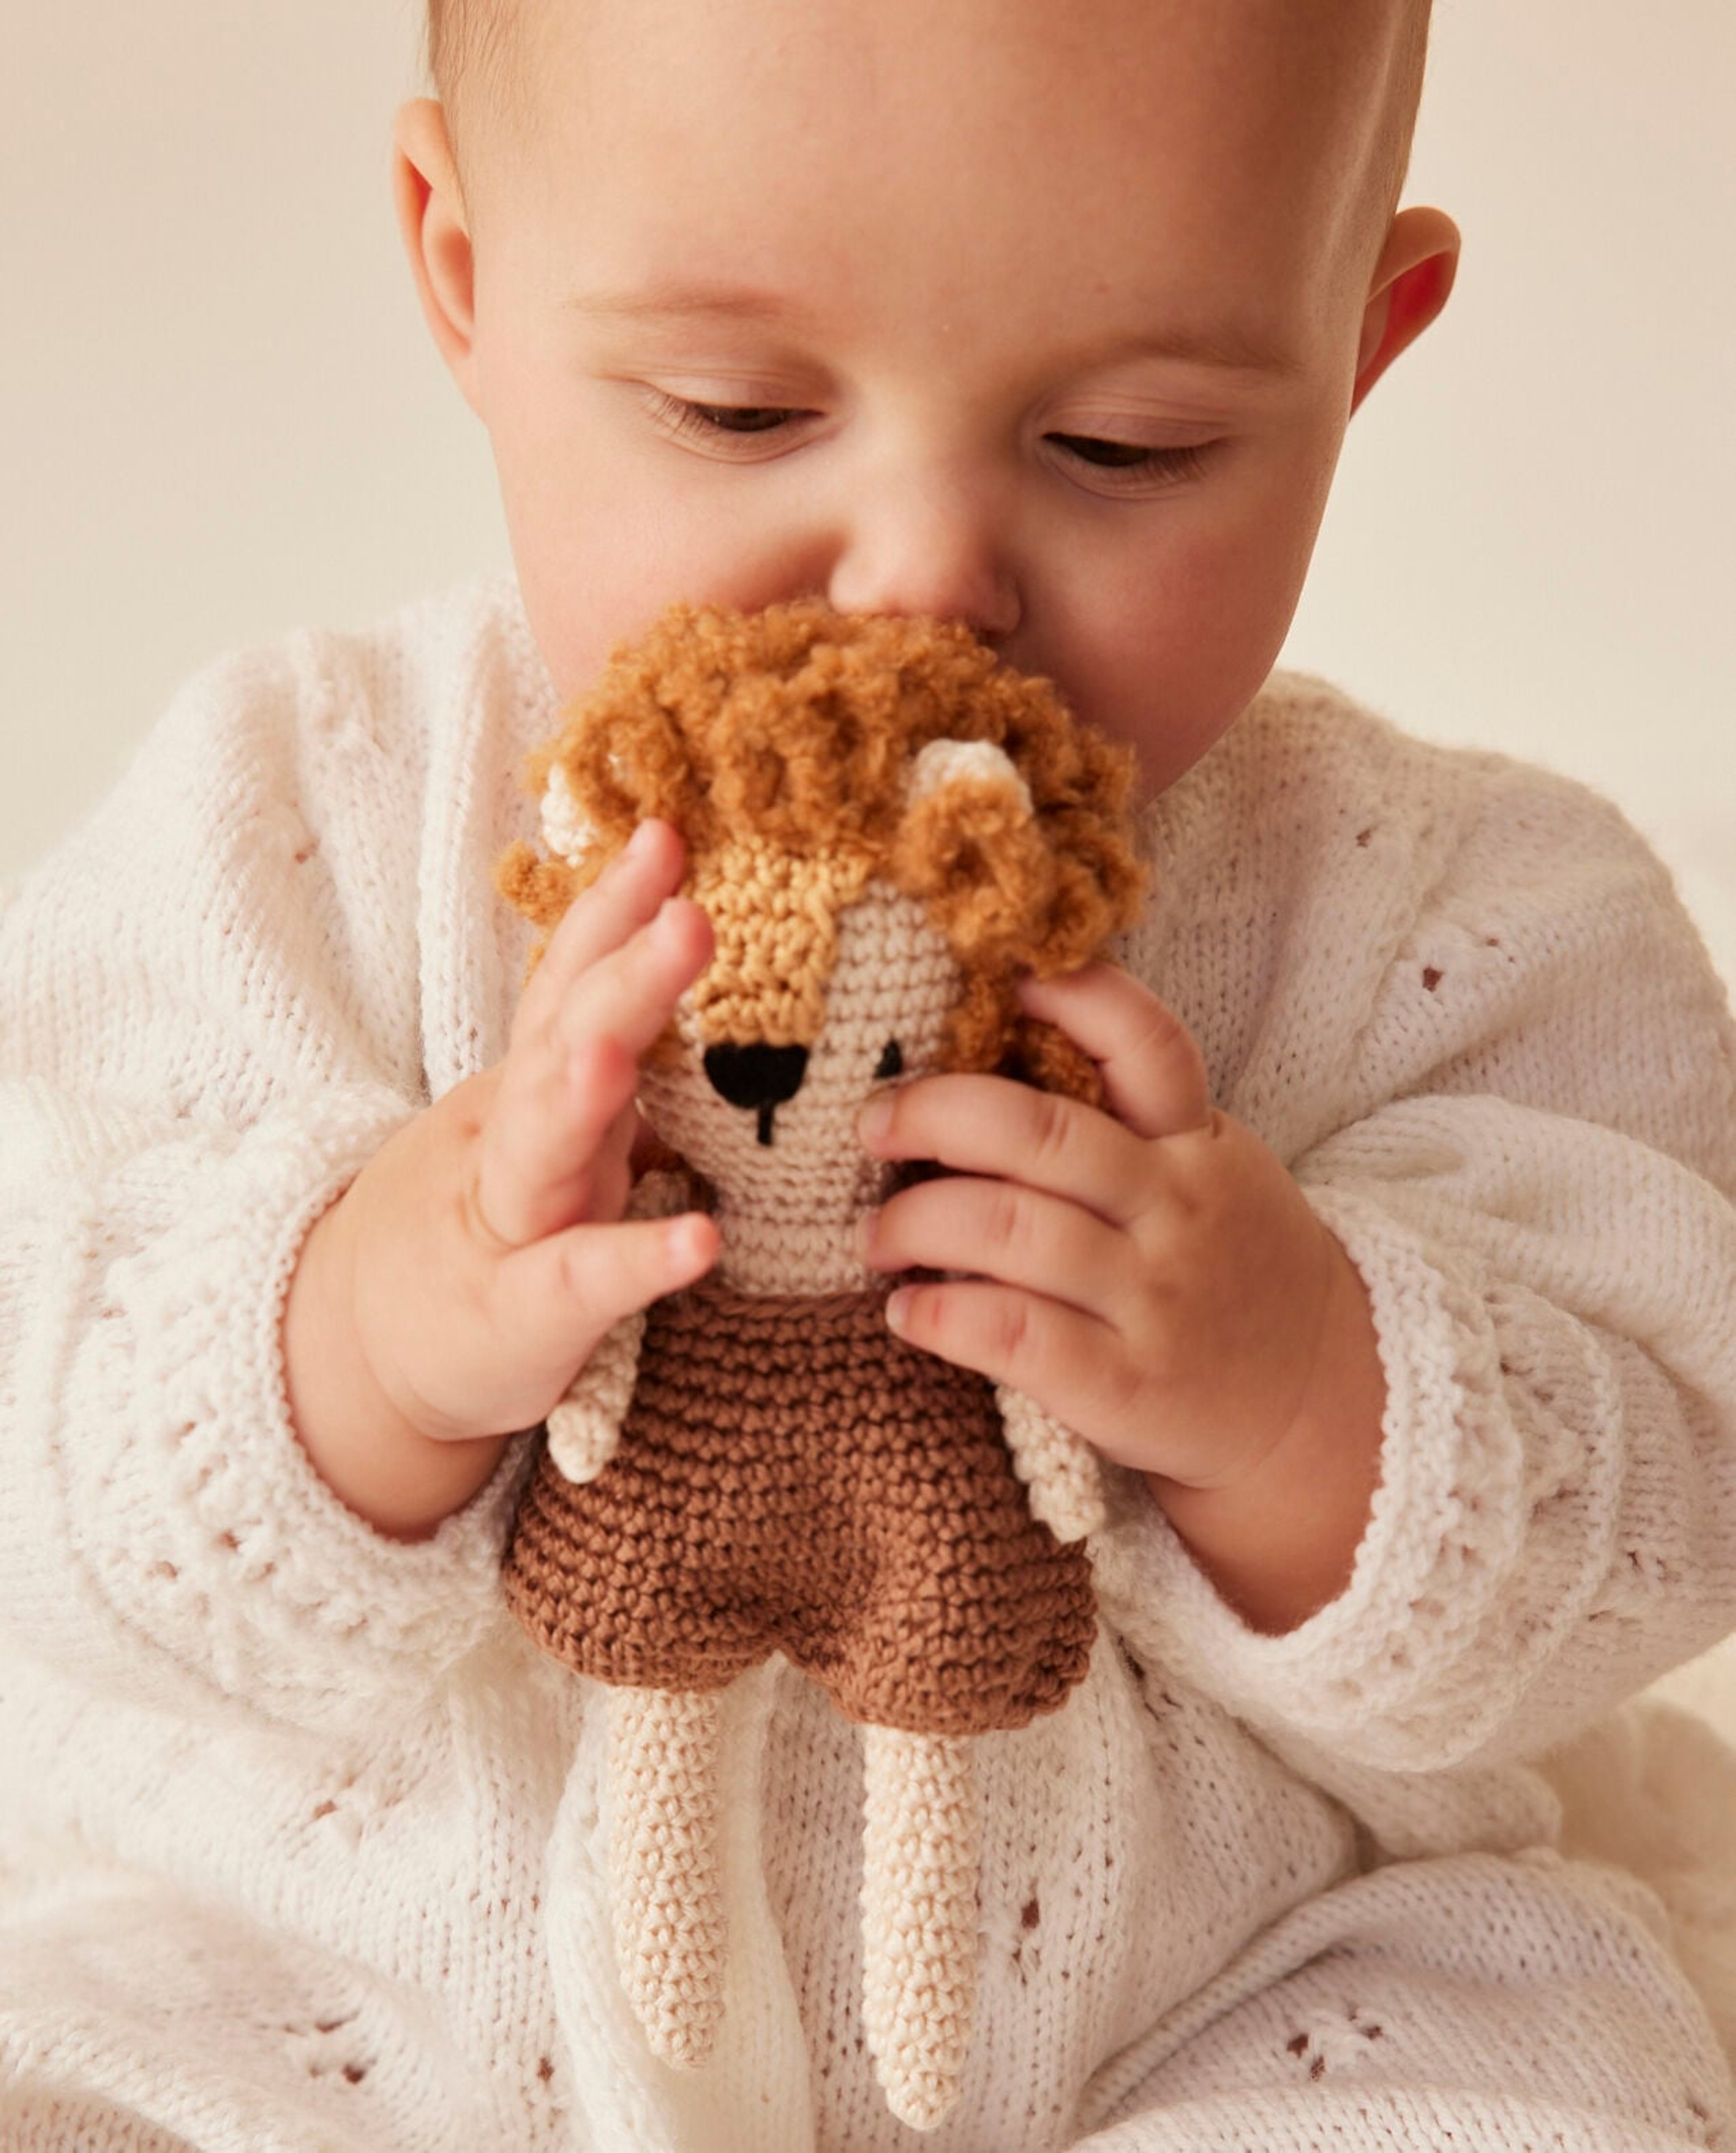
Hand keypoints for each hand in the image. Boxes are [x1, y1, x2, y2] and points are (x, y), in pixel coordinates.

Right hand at [283, 820, 718, 1535]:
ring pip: (546, 1148)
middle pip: (564, 1043)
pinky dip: (640, 1261)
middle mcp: (521, 1138)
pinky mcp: (521, 1315)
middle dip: (623, 978)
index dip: (613, 910)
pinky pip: (582, 1282)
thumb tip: (671, 958)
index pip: (570, 982)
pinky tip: (701, 1239)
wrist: (366, 1354)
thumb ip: (591, 1049)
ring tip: (621, 1052)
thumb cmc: (487, 1226)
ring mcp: (513, 1224)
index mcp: (534, 1087)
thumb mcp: (537, 1123)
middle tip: (690, 915)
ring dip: (584, 1096)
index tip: (667, 836)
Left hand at [858, 964, 1383, 1625]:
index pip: (1146, 1044)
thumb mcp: (1212, 1169)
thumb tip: (986, 1054)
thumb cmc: (1229, 1267)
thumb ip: (1127, 1122)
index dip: (1075, 996)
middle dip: (935, 1115)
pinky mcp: (1126, 1385)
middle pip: (1042, 1134)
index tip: (1002, 978)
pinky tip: (906, 1315)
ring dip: (916, 1224)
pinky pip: (1014, 1335)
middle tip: (872, 1124)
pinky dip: (942, 1317)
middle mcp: (1176, 1208)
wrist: (1316, 1401)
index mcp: (1195, 1142)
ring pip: (1011, 1231)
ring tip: (875, 1237)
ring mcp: (1153, 1298)